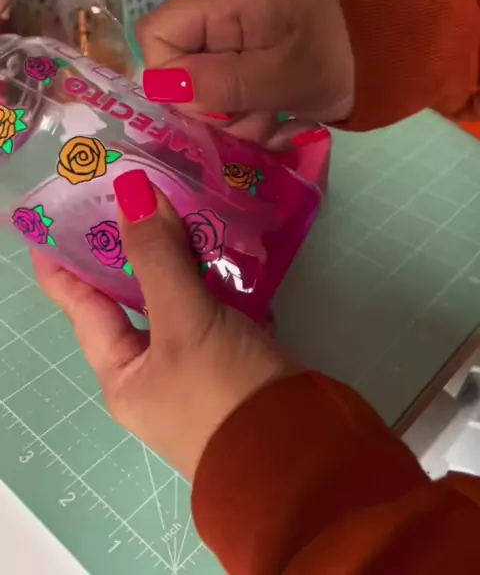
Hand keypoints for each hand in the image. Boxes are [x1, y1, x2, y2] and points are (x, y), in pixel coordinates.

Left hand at [33, 170, 295, 479]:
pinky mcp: (240, 358)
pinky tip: (230, 240)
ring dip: (182, 254)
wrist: (304, 456)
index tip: (57, 212)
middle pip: (134, 294)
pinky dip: (223, 273)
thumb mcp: (185, 323)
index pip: (80, 305)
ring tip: (181, 200)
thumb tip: (131, 191)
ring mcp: (200, 364)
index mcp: (123, 372)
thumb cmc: (226, 394)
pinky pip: (221, 304)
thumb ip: (158, 258)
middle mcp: (155, 369)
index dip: (64, 259)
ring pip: (181, 295)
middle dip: (134, 244)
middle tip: (133, 187)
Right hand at [137, 0, 353, 147]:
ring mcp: (241, 36)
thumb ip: (220, 83)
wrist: (399, 45)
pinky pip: (236, 92)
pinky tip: (284, 122)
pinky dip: (255, 114)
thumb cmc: (343, 53)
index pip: (156, 35)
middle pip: (181, 67)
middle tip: (253, 121)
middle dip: (212, 106)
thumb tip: (160, 90)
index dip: (169, 78)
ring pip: (208, 88)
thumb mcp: (282, 75)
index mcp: (223, 0)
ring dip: (238, 118)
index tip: (209, 106)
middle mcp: (223, 14)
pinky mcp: (258, 57)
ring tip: (277, 122)